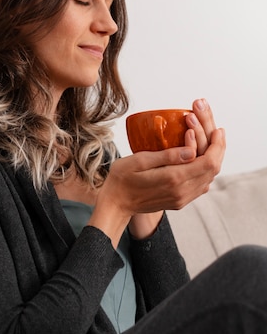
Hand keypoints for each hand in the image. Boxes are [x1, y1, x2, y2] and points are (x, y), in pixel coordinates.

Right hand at [88, 100, 225, 247]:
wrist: (115, 204)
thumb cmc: (122, 179)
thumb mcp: (139, 161)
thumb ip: (167, 156)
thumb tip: (191, 150)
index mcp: (173, 179)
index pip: (208, 162)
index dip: (217, 145)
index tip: (217, 129)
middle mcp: (182, 192)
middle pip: (213, 170)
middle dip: (218, 148)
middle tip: (216, 132)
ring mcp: (182, 199)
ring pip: (209, 178)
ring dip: (213, 159)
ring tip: (211, 141)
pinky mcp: (179, 201)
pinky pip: (201, 185)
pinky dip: (205, 170)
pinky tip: (200, 158)